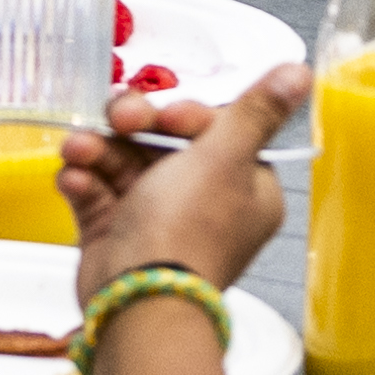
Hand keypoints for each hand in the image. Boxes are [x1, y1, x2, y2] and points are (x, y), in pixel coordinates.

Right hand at [73, 61, 309, 285]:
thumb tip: (301, 72)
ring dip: (98, 149)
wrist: (138, 302)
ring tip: (78, 149)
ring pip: (124, 162)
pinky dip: (84, 182)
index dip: (181, 115)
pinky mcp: (118, 235)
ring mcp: (158, 219)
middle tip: (116, 120)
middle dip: (131, 127)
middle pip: (163, 141)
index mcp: (244, 185)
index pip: (212, 129)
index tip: (163, 116)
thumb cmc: (188, 230)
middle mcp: (205, 201)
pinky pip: (100, 193)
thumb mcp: (226, 157)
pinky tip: (73, 177)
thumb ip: (256, 112)